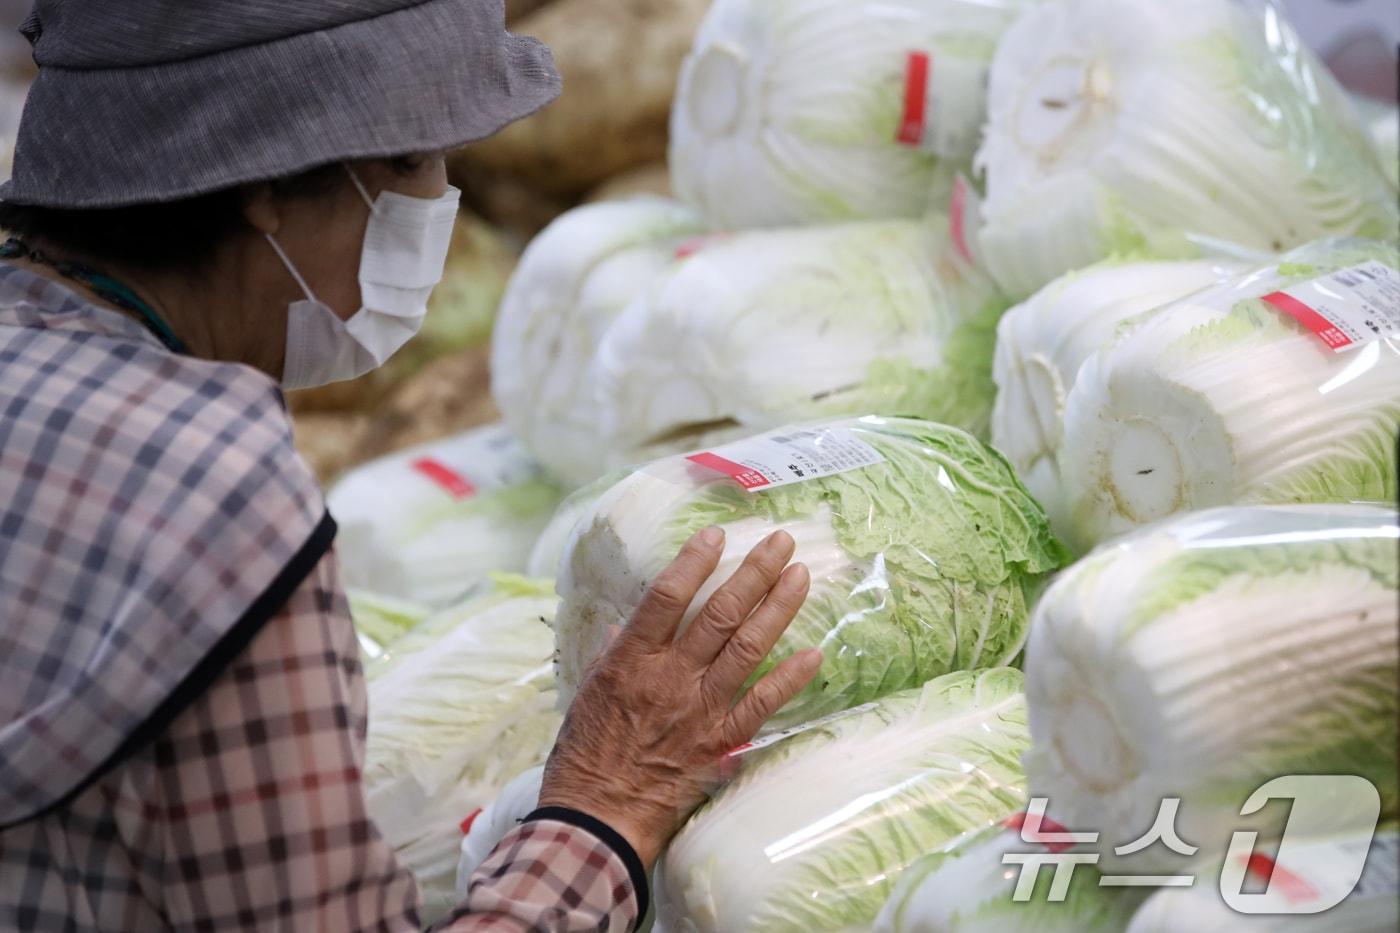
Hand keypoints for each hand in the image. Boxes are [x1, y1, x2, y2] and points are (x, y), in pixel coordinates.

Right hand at [538, 527, 820, 868]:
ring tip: (801, 575)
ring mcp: (698, 711)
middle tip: (780, 541)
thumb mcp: (586, 696)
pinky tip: (814, 653)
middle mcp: (669, 679)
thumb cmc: (584, 758)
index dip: (693, 563)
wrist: (597, 820)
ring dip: (777, 609)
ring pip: (745, 649)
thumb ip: (613, 657)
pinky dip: (789, 679)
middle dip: (753, 572)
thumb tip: (627, 626)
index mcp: (630, 662)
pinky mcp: (720, 744)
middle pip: (717, 615)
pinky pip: (761, 705)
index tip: (717, 534)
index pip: (665, 598)